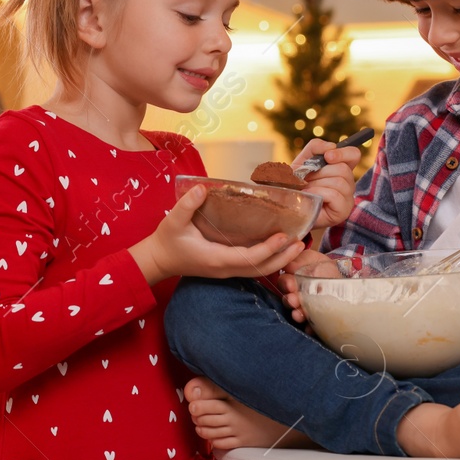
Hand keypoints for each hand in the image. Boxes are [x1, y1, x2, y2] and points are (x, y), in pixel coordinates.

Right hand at [131, 184, 306, 285]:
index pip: (248, 258)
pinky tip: (280, 249)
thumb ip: (187, 205)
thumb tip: (202, 187)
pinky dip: (269, 260)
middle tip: (301, 243)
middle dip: (283, 258)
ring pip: (259, 271)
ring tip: (297, 246)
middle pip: (261, 269)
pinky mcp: (227, 268)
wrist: (158, 260)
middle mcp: (225, 269)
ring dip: (280, 260)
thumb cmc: (166, 241)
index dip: (268, 249)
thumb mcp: (173, 221)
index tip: (283, 236)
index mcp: (216, 259)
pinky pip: (253, 268)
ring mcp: (227, 271)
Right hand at [265, 247, 330, 322]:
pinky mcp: (316, 321)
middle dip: (290, 301)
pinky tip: (311, 328)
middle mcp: (296, 297)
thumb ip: (299, 261)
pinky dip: (311, 328)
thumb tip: (288, 266)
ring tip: (299, 315)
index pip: (284, 283)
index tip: (290, 286)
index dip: (286, 285)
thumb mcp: (311, 259)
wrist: (342, 280)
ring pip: (298, 314)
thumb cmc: (323, 267)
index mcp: (292, 281)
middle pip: (289, 301)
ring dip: (297, 315)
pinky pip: (311, 327)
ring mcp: (306, 310)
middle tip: (294, 301)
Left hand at [291, 139, 359, 228]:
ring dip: (317, 184)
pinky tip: (310, 197)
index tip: (327, 156)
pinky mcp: (343, 211)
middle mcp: (348, 183)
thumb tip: (331, 147)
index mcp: (341, 169)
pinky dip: (318, 193)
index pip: (353, 155)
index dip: (343, 153)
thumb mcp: (303, 161)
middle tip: (306, 180)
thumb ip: (315, 148)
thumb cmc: (297, 185)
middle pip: (343, 169)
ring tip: (306, 190)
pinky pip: (335, 195)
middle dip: (319, 173)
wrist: (288, 207)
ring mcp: (348, 198)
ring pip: (339, 182)